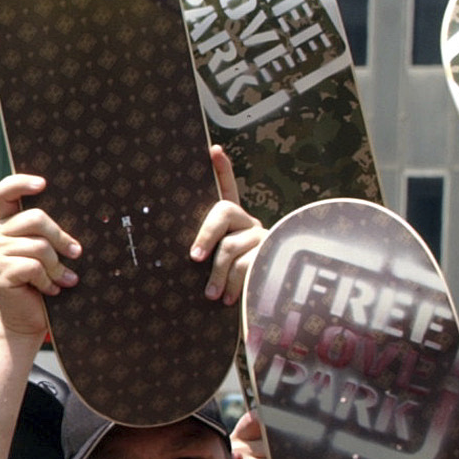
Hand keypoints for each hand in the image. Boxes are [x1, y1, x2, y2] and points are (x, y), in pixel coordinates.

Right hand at [0, 174, 76, 341]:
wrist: (27, 320)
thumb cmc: (43, 285)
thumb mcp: (48, 255)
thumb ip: (50, 236)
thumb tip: (74, 231)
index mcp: (8, 226)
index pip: (3, 193)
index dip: (20, 183)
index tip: (43, 184)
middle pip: (35, 218)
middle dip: (61, 237)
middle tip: (76, 253)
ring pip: (39, 247)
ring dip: (57, 267)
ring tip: (62, 280)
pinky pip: (34, 267)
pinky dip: (48, 281)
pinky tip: (50, 290)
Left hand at [189, 146, 264, 304]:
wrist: (264, 309)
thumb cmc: (230, 286)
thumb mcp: (213, 267)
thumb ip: (204, 255)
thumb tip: (186, 258)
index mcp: (233, 223)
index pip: (228, 190)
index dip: (222, 170)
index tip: (214, 150)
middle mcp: (249, 224)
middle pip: (223, 212)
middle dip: (205, 235)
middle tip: (194, 258)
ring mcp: (262, 238)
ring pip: (231, 246)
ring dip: (218, 275)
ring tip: (211, 295)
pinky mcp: (271, 255)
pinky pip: (246, 265)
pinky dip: (234, 284)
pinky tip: (230, 299)